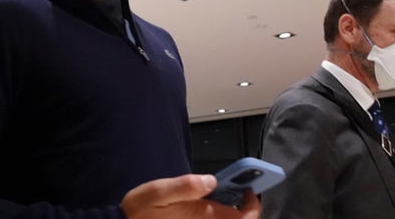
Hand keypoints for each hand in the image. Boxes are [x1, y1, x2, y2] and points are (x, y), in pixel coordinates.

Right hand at [120, 174, 259, 218]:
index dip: (253, 205)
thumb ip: (184, 186)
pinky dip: (220, 214)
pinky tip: (210, 202)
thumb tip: (210, 180)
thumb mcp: (158, 192)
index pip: (244, 218)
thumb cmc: (141, 212)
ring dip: (233, 211)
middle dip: (245, 208)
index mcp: (204, 217)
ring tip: (228, 193)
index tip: (250, 190)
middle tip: (241, 189)